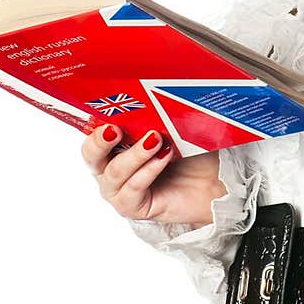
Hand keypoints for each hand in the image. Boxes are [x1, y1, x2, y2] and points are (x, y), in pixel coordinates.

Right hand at [81, 125, 225, 225]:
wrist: (212, 182)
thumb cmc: (188, 155)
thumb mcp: (169, 129)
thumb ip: (152, 117)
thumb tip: (150, 95)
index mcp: (112, 147)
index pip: (91, 135)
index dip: (95, 125)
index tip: (109, 115)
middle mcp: (109, 170)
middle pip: (91, 156)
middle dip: (100, 141)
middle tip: (115, 129)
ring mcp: (118, 191)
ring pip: (115, 172)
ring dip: (135, 154)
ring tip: (155, 139)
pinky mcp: (132, 208)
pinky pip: (134, 188)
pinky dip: (148, 170)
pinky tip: (164, 156)